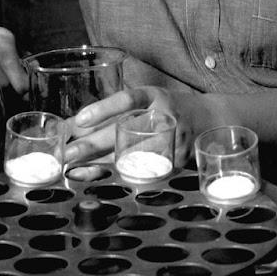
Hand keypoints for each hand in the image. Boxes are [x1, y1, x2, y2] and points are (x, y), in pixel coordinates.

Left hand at [65, 86, 205, 167]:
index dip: (104, 109)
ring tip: (76, 170)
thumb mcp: (147, 99)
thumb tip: (71, 125)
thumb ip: (115, 111)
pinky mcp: (177, 161)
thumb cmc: (167, 108)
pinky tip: (102, 179)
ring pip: (133, 156)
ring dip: (102, 164)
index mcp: (156, 96)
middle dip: (93, 144)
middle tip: (67, 154)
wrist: (209, 118)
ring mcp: (173, 140)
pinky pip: (146, 172)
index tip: (79, 120)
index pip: (129, 99)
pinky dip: (121, 176)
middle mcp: (165, 116)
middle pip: (126, 131)